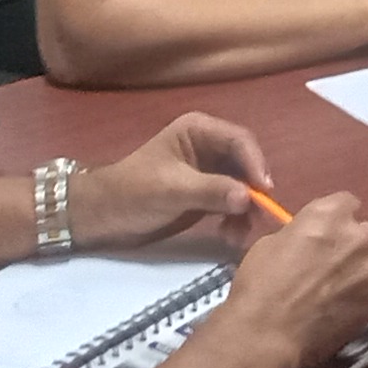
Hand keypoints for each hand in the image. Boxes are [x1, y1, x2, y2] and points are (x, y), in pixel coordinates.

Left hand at [76, 110, 272, 249]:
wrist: (103, 216)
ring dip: (245, 210)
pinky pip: (232, 203)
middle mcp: (209, 146)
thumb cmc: (132, 192)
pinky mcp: (206, 194)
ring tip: (239, 235)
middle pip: (246, 164)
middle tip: (259, 218)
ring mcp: (209, 171)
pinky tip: (230, 237)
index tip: (264, 192)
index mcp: (199, 131)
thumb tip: (247, 198)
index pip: (240, 141)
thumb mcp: (172, 190)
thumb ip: (211, 190)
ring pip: (242, 187)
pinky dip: (235, 219)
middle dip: (253, 192)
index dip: (256, 164)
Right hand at [223, 192, 367, 367]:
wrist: (267, 333)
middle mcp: (358, 237)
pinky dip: (362, 299)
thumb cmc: (261, 284)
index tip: (328, 232)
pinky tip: (342, 311)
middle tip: (335, 263)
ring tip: (344, 288)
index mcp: (330, 215)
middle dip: (354, 244)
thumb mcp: (272, 243)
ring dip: (365, 271)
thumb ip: (302, 233)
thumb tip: (310, 239)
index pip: (348, 203)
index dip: (338, 218)